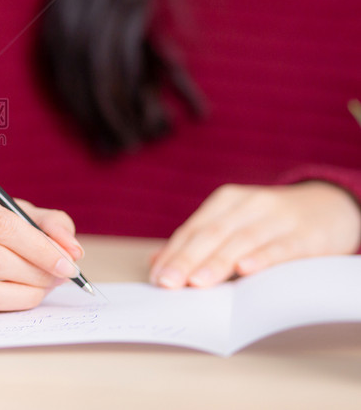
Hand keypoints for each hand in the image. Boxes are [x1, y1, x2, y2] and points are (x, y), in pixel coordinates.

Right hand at [0, 172, 83, 310]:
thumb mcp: (8, 203)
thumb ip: (45, 220)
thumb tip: (71, 250)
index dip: (38, 247)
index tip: (68, 262)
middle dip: (35, 272)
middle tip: (60, 276)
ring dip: (25, 292)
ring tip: (46, 285)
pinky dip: (9, 301)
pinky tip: (25, 292)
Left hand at [149, 182, 360, 288]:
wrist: (331, 206)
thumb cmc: (272, 222)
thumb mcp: (235, 224)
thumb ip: (198, 243)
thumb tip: (155, 264)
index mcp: (227, 201)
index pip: (194, 229)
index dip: (174, 253)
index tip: (157, 278)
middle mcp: (249, 204)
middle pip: (212, 234)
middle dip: (187, 259)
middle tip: (169, 283)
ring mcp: (278, 218)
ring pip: (242, 240)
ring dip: (218, 262)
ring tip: (198, 283)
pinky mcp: (306, 234)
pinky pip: (281, 247)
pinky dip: (262, 257)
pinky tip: (245, 270)